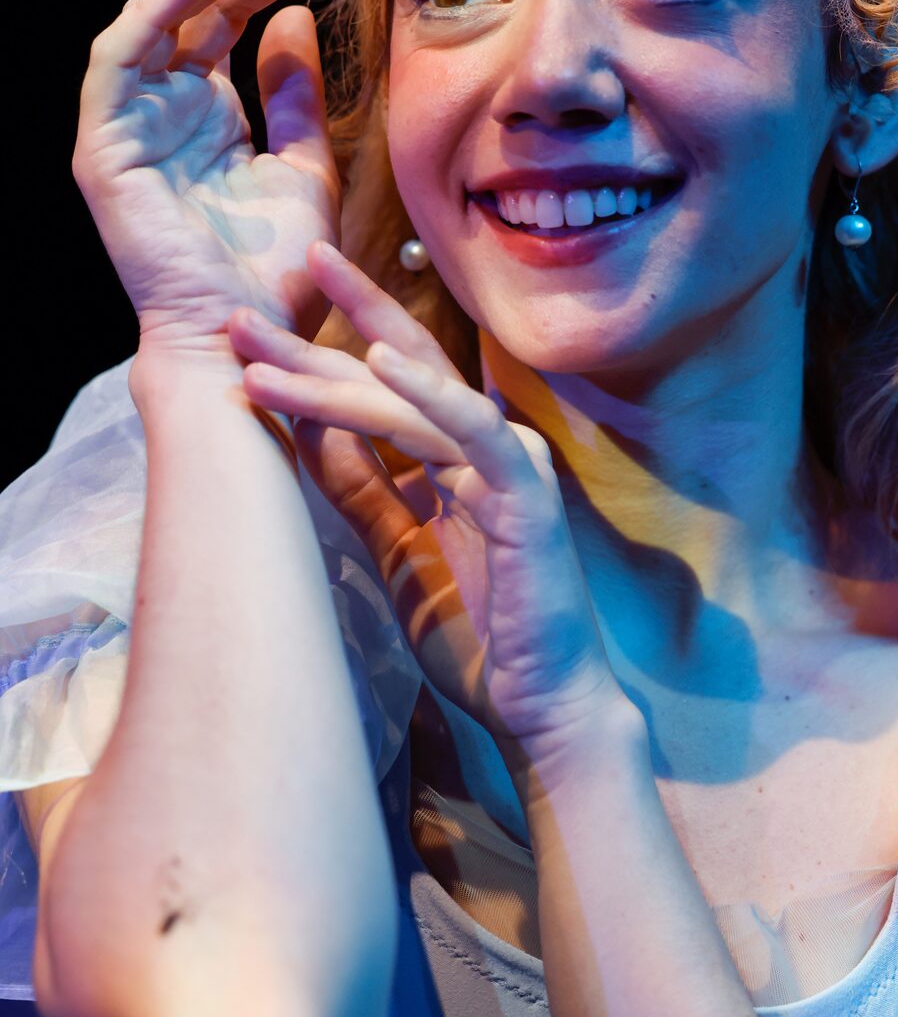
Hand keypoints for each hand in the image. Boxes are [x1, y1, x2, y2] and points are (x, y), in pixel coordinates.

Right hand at [72, 0, 348, 359]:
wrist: (251, 341)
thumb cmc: (280, 275)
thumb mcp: (305, 169)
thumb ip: (296, 99)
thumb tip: (291, 18)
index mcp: (207, 117)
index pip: (222, 20)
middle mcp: (163, 112)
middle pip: (186, 6)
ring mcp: (129, 127)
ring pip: (153, 19)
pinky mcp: (103, 146)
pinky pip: (120, 57)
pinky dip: (159, 12)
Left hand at [227, 240, 629, 764]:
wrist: (538, 704)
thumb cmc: (477, 633)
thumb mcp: (396, 547)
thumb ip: (362, 487)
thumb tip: (308, 428)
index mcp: (451, 459)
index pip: (379, 390)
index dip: (316, 355)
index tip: (249, 328)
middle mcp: (480, 449)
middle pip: (392, 376)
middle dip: (314, 341)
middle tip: (240, 312)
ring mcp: (506, 465)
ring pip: (412, 402)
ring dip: (335, 374)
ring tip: (261, 353)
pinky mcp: (527, 493)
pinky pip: (477, 432)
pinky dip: (431, 394)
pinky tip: (381, 360)